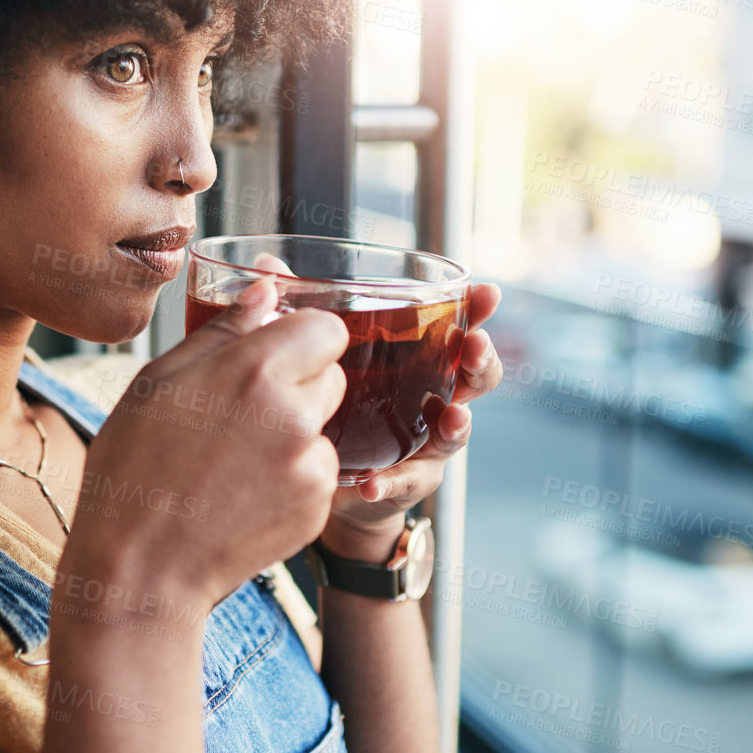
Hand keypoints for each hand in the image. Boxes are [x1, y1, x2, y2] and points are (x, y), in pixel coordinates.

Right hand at [70, 276, 350, 611]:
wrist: (140, 567)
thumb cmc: (134, 469)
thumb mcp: (159, 382)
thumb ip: (221, 330)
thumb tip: (265, 290)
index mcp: (254, 369)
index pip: (326, 327)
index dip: (301, 337)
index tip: (272, 354)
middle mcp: (295, 412)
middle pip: (331, 374)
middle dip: (298, 384)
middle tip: (242, 413)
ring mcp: (311, 464)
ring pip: (323, 425)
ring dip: (295, 432)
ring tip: (236, 460)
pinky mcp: (318, 507)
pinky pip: (319, 471)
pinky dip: (293, 477)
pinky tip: (244, 492)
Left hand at [239, 250, 503, 559]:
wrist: (327, 480)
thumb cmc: (334, 406)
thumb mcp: (318, 357)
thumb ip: (299, 312)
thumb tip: (266, 267)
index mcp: (419, 362)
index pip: (457, 329)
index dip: (477, 311)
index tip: (487, 293)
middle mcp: (432, 400)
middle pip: (475, 379)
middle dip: (480, 361)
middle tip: (473, 349)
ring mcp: (425, 444)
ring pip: (455, 433)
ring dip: (456, 424)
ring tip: (450, 418)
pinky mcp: (402, 483)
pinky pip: (404, 484)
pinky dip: (390, 483)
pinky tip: (371, 484)